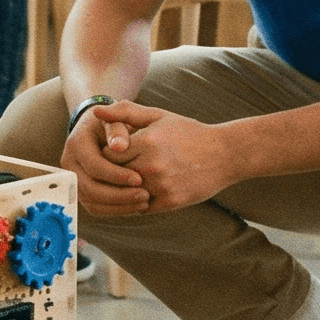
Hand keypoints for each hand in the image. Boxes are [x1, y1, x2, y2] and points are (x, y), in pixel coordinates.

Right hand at [61, 102, 149, 217]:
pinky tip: (135, 206)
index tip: (139, 178)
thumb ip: (117, 128)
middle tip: (144, 195)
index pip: (94, 166)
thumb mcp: (114, 119)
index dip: (116, 175)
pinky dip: (115, 210)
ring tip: (143, 202)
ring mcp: (74, 180)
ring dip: (119, 206)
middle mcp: (70, 164)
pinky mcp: (82, 192)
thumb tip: (119, 147)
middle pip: (90, 188)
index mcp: (76, 144)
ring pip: (92, 202)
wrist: (98, 129)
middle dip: (119, 195)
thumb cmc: (111, 123)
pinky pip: (96, 207)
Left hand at [99, 102, 233, 215]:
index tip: (113, 151)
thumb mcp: (158, 116)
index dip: (108, 153)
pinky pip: (141, 207)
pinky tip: (140, 190)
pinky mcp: (170, 203)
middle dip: (112, 172)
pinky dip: (137, 201)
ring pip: (126, 193)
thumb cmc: (188, 132)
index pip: (108, 154)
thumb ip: (125, 112)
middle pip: (114, 175)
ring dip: (123, 189)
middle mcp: (152, 166)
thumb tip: (95, 111)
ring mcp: (161, 187)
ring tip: (126, 180)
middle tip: (114, 168)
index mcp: (147, 143)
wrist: (224, 154)